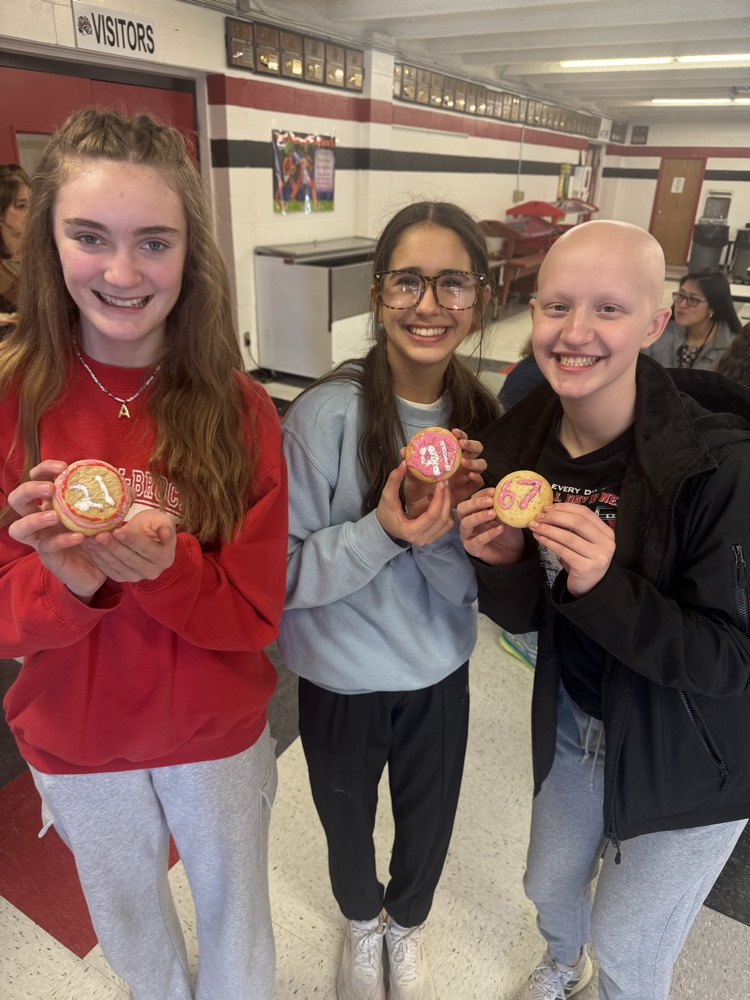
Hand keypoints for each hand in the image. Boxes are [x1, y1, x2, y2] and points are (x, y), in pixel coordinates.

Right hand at [7, 460, 106, 599]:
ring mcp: (40, 539)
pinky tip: (79, 537)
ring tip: (55, 516)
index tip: (63, 467)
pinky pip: (46, 547)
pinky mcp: (48, 557)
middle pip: (17, 499)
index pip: (36, 478)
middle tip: (51, 489)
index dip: (44, 469)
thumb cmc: (97, 536)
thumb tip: (130, 488)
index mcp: (51, 502)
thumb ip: (114, 501)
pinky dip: (62, 540)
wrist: (99, 569)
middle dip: (29, 489)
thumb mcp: (106, 514)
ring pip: (18, 528)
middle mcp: (39, 519)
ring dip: (34, 519)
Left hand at [83, 509, 176, 582]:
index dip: (131, 540)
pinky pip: (109, 570)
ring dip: (103, 552)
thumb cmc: (153, 525)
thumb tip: (165, 534)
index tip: (117, 531)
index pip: (146, 548)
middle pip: (130, 558)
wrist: (146, 537)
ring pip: (118, 565)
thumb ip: (165, 526)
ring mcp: (137, 577)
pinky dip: (98, 558)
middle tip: (99, 535)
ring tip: (91, 539)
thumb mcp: (162, 520)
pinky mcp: (123, 578)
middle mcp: (153, 571)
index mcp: (164, 557)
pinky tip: (90, 547)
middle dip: (113, 546)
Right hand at [377, 462, 455, 546]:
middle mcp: (422, 539)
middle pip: (443, 518)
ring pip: (448, 522)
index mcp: (410, 531)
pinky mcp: (433, 537)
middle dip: (446, 499)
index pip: (432, 515)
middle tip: (444, 483)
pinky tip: (438, 502)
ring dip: (447, 505)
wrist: (385, 528)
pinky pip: (447, 525)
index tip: (440, 483)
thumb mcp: (387, 495)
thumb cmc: (385, 512)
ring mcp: (428, 540)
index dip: (439, 498)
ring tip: (440, 492)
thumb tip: (404, 463)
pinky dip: (447, 512)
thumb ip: (394, 479)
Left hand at [399, 429, 486, 518]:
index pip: (460, 441)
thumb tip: (403, 450)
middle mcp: (460, 466)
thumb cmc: (417, 489)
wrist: (418, 509)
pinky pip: (478, 484)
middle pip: (476, 450)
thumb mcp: (412, 475)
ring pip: (481, 465)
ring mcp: (465, 478)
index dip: (461, 435)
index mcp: (449, 458)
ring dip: (475, 461)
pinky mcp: (467, 492)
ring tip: (464, 462)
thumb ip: (410, 462)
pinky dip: (477, 478)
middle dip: (472, 445)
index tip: (453, 432)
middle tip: (461, 444)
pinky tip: (470, 476)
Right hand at [457, 487, 524, 564]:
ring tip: (493, 514)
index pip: (471, 499)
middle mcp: (467, 522)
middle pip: (462, 509)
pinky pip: (476, 541)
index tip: (493, 491)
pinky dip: (488, 534)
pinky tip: (499, 529)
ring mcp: (467, 535)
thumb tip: (502, 495)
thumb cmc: (507, 532)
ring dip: (479, 516)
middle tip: (490, 501)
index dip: (481, 494)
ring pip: (465, 523)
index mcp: (474, 512)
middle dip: (475, 503)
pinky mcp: (471, 548)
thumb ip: (501, 508)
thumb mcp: (505, 517)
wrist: (512, 552)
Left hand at [529, 503, 614, 595]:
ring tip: (535, 526)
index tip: (547, 507)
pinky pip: (563, 550)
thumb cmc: (583, 560)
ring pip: (568, 536)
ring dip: (548, 529)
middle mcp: (605, 543)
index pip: (585, 512)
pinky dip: (548, 542)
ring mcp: (597, 556)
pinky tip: (539, 537)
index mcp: (606, 533)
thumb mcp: (584, 542)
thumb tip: (550, 510)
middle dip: (554, 517)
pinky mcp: (586, 568)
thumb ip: (574, 527)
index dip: (564, 507)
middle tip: (539, 517)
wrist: (590, 587)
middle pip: (577, 522)